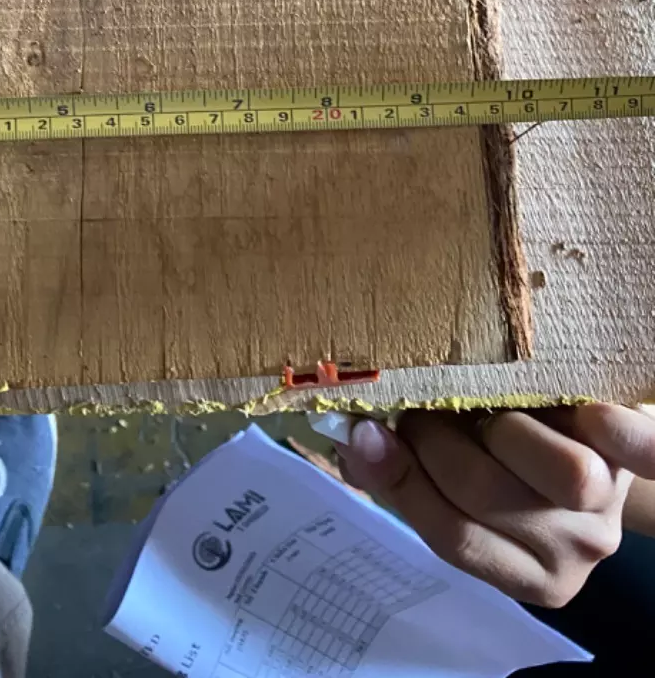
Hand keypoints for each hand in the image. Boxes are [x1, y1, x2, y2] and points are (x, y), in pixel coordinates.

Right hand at [335, 404, 654, 607]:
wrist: (599, 450)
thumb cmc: (510, 464)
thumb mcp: (460, 486)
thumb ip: (407, 474)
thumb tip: (352, 433)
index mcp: (524, 575)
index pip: (451, 536)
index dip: (402, 479)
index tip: (367, 431)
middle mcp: (572, 553)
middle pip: (488, 495)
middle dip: (436, 437)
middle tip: (423, 405)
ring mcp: (608, 508)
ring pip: (554, 470)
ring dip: (507, 426)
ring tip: (483, 401)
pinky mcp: (635, 457)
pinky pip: (642, 449)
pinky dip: (621, 433)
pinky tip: (591, 415)